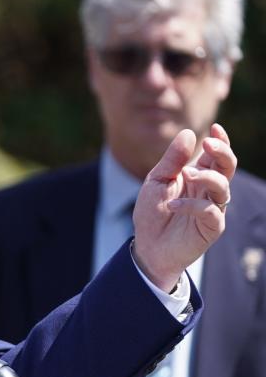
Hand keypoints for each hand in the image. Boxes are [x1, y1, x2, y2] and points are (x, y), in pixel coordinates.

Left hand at [132, 122, 235, 291]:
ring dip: (206, 176)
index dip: (221, 141)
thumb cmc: (152, 213)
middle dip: (222, 152)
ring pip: (223, 186)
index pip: (216, 155)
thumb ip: (172, 160)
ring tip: (187, 175)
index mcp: (198, 175)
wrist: (148, 247)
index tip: (215, 129)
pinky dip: (192, 205)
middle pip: (228, 166)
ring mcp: (213, 208)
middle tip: (208, 144)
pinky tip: (173, 205)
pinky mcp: (212, 227)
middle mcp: (209, 190)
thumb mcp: (156, 181)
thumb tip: (189, 133)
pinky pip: (211, 211)